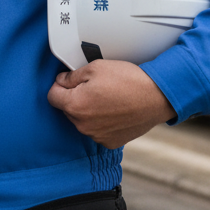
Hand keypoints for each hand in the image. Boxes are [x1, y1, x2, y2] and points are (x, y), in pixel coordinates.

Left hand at [46, 60, 174, 148]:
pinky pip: (97, 130)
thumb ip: (71, 76)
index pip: (52, 96)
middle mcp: (83, 125)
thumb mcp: (94, 67)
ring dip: (88, 110)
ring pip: (82, 120)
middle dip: (74, 98)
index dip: (59, 85)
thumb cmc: (127, 80)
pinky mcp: (110, 142)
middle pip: (67, 109)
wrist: (156, 97)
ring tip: (106, 98)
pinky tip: (114, 110)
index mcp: (75, 105)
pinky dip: (101, 122)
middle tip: (93, 86)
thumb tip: (61, 81)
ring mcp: (97, 136)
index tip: (68, 81)